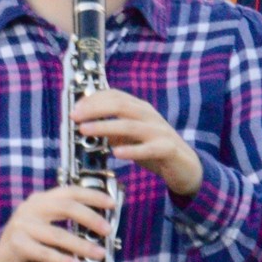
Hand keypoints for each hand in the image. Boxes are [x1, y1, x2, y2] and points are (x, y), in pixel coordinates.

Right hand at [0, 184, 113, 261]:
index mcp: (42, 199)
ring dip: (81, 245)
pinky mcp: (17, 244)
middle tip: (107, 230)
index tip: (111, 203)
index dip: (92, 195)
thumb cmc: (34, 242)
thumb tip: (103, 233)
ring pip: (57, 234)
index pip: (69, 192)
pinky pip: (44, 253)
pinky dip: (63, 260)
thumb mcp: (50, 227)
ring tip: (99, 254)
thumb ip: (70, 226)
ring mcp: (22, 225)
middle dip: (90, 218)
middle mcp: (31, 208)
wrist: (2, 258)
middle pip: (65, 207)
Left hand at [72, 88, 203, 196]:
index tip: (74, 108)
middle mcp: (149, 116)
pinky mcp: (168, 149)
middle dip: (95, 109)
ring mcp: (160, 131)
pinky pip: (150, 148)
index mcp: (140, 109)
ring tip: (86, 130)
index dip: (93, 99)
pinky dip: (132, 150)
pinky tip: (117, 153)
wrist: (186, 166)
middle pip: (121, 105)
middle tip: (75, 117)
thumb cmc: (153, 148)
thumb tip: (85, 126)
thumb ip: (111, 130)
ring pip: (131, 125)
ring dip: (106, 126)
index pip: (115, 95)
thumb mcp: (129, 137)